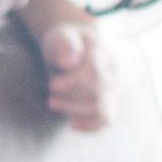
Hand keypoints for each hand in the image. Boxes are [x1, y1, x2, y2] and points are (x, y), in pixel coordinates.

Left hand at [37, 15, 108, 130]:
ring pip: (104, 111)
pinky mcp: (106, 102)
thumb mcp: (61, 36)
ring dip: (76, 112)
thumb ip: (65, 45)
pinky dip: (91, 126)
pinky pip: (105, 120)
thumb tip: (68, 64)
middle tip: (49, 97)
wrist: (76, 45)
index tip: (52, 86)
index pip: (94, 73)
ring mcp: (112, 90)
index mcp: (103, 55)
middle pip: (99, 94)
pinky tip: (72, 124)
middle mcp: (112, 75)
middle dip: (71, 99)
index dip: (73, 83)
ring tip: (52, 104)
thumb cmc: (65, 40)